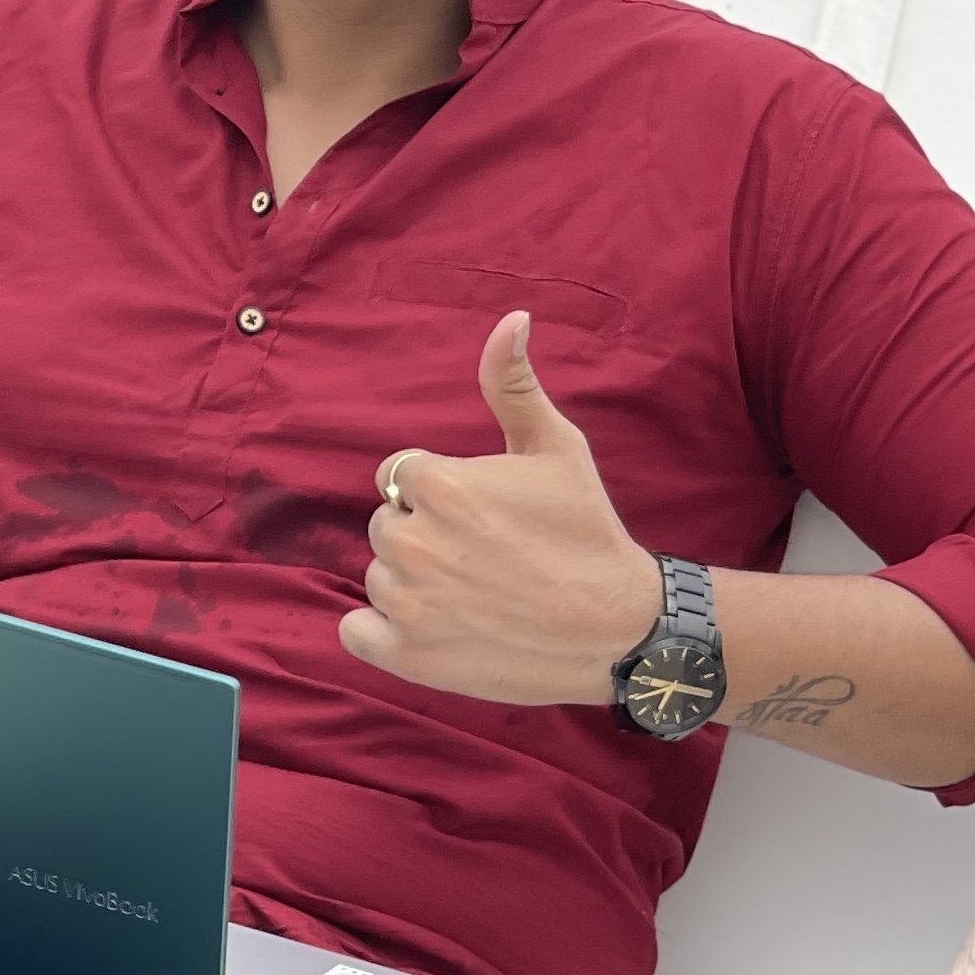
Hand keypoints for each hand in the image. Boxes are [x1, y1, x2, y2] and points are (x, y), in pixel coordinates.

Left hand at [342, 312, 662, 704]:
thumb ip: (513, 383)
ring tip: (476, 595)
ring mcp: (405, 602)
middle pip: (389, 526)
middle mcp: (411, 540)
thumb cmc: (587, 532)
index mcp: (438, 482)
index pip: (405, 476)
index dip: (445, 494)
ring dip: (414, 584)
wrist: (617, 628)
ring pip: (381, 576)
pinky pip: (357, 631)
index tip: (488, 518)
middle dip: (428, 536)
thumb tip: (511, 318)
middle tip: (486, 558)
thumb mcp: (557, 447)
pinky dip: (383, 633)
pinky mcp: (404, 655)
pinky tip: (435, 628)